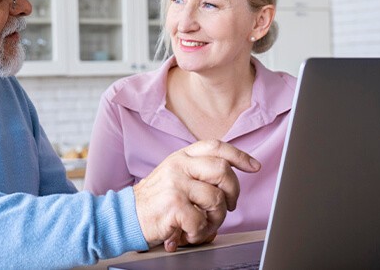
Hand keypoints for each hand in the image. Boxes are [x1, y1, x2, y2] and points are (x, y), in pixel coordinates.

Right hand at [132, 139, 260, 250]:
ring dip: (216, 218)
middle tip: (227, 206)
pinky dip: (200, 233)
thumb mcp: (173, 176)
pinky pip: (202, 221)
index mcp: (181, 156)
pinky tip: (189, 233)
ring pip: (216, 199)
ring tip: (203, 225)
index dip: (239, 156)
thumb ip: (197, 172)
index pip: (216, 146)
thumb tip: (232, 178)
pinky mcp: (173, 205)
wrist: (125, 216)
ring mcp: (176, 184)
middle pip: (223, 171)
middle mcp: (179, 166)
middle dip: (233, 192)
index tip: (254, 166)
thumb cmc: (154, 201)